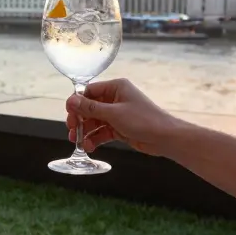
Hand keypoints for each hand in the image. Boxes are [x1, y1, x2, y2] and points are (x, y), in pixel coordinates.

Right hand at [65, 79, 187, 157]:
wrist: (165, 138)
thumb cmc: (143, 120)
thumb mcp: (114, 113)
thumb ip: (90, 108)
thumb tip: (70, 101)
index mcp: (115, 87)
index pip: (89, 91)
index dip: (77, 103)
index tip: (69, 115)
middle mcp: (115, 99)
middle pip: (90, 108)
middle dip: (80, 120)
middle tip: (72, 131)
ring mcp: (117, 114)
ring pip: (95, 122)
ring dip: (86, 132)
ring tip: (79, 143)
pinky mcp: (120, 128)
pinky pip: (102, 132)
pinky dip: (95, 138)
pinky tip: (89, 147)